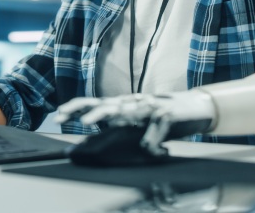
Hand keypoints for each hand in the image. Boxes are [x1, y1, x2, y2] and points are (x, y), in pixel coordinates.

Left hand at [56, 91, 215, 154]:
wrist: (196, 107)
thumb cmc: (163, 116)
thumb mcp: (138, 123)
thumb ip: (120, 126)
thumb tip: (96, 133)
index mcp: (124, 105)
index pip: (96, 103)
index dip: (76, 107)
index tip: (58, 114)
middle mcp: (133, 103)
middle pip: (105, 104)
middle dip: (86, 111)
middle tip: (69, 119)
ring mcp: (150, 106)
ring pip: (125, 110)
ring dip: (106, 116)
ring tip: (88, 123)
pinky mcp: (167, 113)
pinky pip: (156, 128)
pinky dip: (155, 143)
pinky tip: (159, 151)